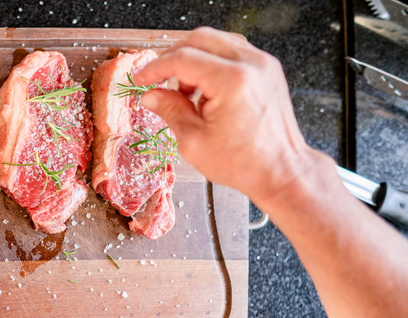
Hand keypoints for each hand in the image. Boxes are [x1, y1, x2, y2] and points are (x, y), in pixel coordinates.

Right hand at [136, 26, 317, 205]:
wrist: (281, 171)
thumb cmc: (245, 163)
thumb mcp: (194, 142)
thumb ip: (170, 111)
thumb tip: (151, 95)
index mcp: (231, 81)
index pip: (183, 59)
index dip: (156, 68)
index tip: (142, 79)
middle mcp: (251, 65)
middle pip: (200, 39)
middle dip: (172, 57)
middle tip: (157, 78)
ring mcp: (262, 65)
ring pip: (216, 41)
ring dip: (193, 58)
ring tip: (183, 89)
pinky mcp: (267, 70)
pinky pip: (232, 52)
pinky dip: (212, 62)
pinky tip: (204, 88)